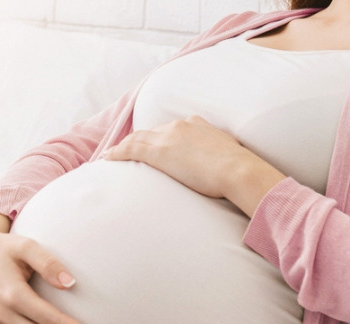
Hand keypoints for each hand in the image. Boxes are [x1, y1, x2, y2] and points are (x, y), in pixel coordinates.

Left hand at [104, 115, 285, 216]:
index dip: (159, 137)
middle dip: (139, 141)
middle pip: (152, 132)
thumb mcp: (231, 156)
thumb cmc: (241, 171)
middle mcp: (181, 126)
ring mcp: (168, 137)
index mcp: (198, 125)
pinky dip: (117, 153)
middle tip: (126, 151)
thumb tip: (227, 168)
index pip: (172, 130)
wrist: (239, 171)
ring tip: (112, 155)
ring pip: (138, 139)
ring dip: (124, 147)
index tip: (153, 144)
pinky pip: (131, 149)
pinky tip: (108, 159)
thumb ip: (222, 157)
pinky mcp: (159, 151)